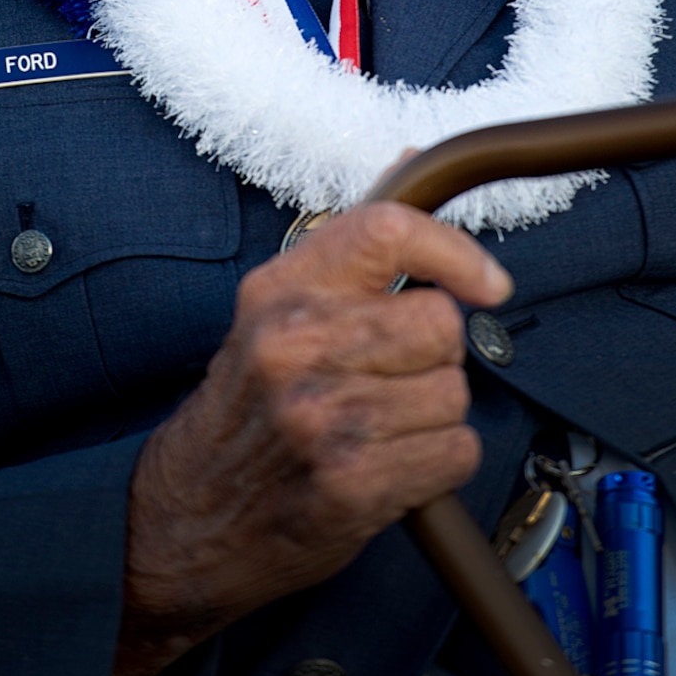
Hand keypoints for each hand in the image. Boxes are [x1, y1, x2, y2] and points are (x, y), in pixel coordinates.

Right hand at [110, 202, 511, 675]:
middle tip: (390, 379)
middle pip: (439, 322)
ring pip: (454, 392)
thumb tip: (414, 159)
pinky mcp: (349, 484)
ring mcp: (319, 418)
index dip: (453, 252)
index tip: (485, 282)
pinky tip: (391, 466)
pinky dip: (438, 463)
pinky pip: (456, 452)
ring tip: (382, 428)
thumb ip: (350, 245)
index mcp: (279, 291)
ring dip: (435, 416)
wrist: (189, 517)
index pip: (386, 231)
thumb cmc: (247, 411)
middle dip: (435, 356)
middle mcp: (293, 346)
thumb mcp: (275, 312)